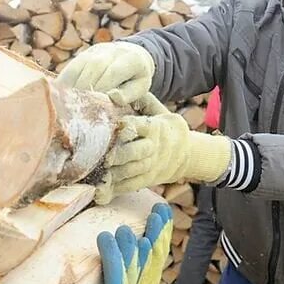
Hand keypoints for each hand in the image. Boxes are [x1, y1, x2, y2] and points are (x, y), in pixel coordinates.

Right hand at [55, 41, 154, 105]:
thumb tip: (112, 97)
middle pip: (93, 69)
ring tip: (68, 107)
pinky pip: (70, 69)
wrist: (131, 54)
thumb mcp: (141, 87)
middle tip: (79, 111)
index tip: (95, 108)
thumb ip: (128, 94)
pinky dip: (64, 83)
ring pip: (79, 68)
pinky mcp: (82, 55)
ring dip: (72, 88)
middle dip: (85, 90)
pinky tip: (61, 98)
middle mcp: (110, 51)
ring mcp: (94, 51)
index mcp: (131, 59)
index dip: (103, 89)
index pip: (112, 73)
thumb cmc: (136, 77)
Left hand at [95, 94, 230, 203]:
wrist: (185, 153)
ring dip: (116, 173)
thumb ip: (142, 100)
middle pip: (139, 152)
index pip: (144, 126)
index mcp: (155, 128)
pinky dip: (116, 188)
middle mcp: (154, 147)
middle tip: (105, 155)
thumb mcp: (159, 110)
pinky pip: (131, 185)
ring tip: (99, 171)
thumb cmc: (163, 127)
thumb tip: (115, 93)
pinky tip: (101, 189)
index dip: (130, 126)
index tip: (118, 124)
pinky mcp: (147, 179)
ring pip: (134, 171)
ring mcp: (151, 166)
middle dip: (121, 154)